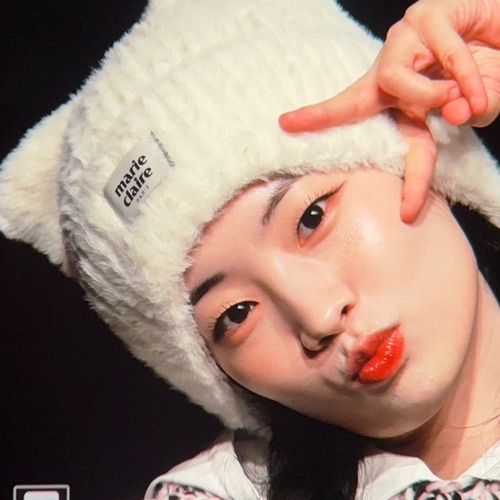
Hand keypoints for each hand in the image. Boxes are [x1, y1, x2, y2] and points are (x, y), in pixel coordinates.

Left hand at [279, 0, 499, 221]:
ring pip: (394, 79)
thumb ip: (462, 117)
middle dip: (402, 106)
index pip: (349, 108)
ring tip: (470, 100)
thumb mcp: (471, 108)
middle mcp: (390, 65)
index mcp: (392, 94)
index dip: (318, 117)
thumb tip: (456, 112)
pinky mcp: (430, 14)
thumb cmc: (482, 77)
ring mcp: (405, 37)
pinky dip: (468, 78)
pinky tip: (479, 85)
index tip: (285, 124)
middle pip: (362, 97)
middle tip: (449, 108)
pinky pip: (443, 54)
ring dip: (436, 96)